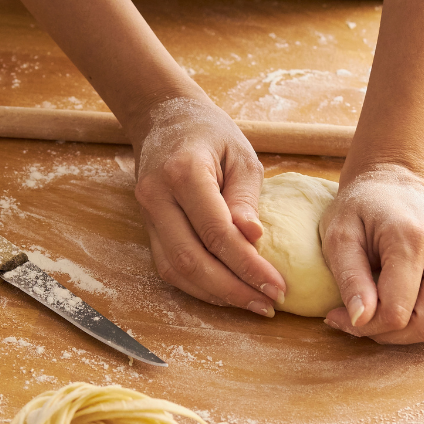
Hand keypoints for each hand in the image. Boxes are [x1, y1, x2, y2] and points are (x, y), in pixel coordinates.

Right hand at [132, 97, 285, 315]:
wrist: (165, 120)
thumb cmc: (210, 134)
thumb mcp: (241, 155)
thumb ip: (245, 198)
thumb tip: (254, 238)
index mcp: (184, 173)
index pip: (216, 232)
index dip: (247, 265)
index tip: (277, 285)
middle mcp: (157, 197)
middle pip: (192, 259)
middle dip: (232, 289)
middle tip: (268, 304)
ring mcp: (146, 215)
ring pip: (176, 270)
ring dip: (215, 294)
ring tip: (252, 303)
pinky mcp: (147, 228)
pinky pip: (169, 267)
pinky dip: (199, 286)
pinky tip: (227, 292)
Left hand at [319, 166, 423, 343]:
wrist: (394, 182)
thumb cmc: (361, 211)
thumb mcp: (339, 238)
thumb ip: (350, 280)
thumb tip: (361, 320)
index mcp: (412, 238)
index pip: (396, 312)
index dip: (365, 327)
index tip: (343, 318)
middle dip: (393, 334)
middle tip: (369, 320)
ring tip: (404, 312)